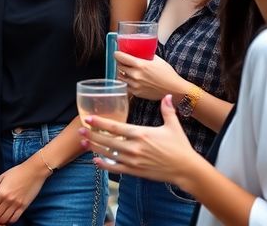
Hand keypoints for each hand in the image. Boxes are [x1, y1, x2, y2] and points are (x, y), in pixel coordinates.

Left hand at [0, 161, 47, 224]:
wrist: (34, 171)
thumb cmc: (16, 172)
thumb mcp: (1, 177)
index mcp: (1, 192)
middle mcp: (8, 200)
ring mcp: (16, 204)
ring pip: (4, 220)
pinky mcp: (24, 207)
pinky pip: (14, 219)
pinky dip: (9, 221)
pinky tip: (6, 218)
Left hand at [79, 95, 199, 186]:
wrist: (186, 169)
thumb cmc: (180, 147)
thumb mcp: (173, 126)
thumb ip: (167, 110)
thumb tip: (167, 96)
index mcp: (141, 134)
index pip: (115, 127)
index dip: (100, 123)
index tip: (88, 118)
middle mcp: (135, 147)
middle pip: (107, 140)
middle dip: (92, 135)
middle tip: (80, 130)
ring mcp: (134, 160)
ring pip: (109, 154)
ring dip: (94, 148)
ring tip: (83, 142)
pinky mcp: (135, 171)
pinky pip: (116, 168)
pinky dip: (104, 165)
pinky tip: (95, 160)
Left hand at [115, 51, 186, 100]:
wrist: (174, 89)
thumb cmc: (168, 74)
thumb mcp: (157, 60)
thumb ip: (146, 55)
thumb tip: (140, 50)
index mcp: (140, 65)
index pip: (121, 57)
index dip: (117, 54)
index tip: (117, 53)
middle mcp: (136, 75)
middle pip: (119, 66)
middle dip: (120, 63)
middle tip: (123, 61)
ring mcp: (135, 85)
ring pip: (120, 76)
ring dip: (122, 72)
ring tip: (127, 70)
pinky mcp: (136, 93)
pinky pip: (126, 85)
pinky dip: (127, 82)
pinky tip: (131, 79)